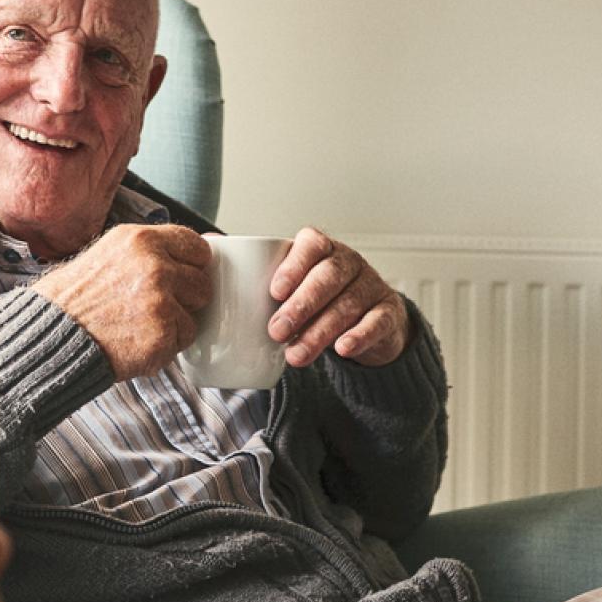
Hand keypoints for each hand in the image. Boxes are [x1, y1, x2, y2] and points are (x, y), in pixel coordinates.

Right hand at [31, 224, 212, 380]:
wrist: (52, 334)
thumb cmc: (77, 298)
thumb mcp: (111, 253)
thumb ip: (151, 252)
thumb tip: (195, 257)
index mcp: (142, 240)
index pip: (197, 247)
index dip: (193, 266)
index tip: (182, 278)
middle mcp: (155, 266)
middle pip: (202, 283)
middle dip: (185, 298)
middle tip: (152, 307)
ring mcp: (160, 301)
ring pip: (195, 313)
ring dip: (175, 323)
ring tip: (140, 324)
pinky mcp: (161, 333)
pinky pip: (183, 340)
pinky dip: (165, 346)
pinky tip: (137, 341)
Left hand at [268, 227, 407, 368]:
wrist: (369, 320)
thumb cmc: (319, 300)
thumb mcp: (294, 287)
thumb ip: (262, 280)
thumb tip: (213, 260)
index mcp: (322, 249)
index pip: (311, 246)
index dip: (293, 266)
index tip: (274, 292)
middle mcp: (350, 262)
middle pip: (329, 277)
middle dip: (301, 305)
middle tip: (277, 331)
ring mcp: (372, 286)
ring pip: (348, 304)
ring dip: (319, 332)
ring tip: (296, 355)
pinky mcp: (389, 313)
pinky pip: (377, 322)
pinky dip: (359, 336)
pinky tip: (342, 349)